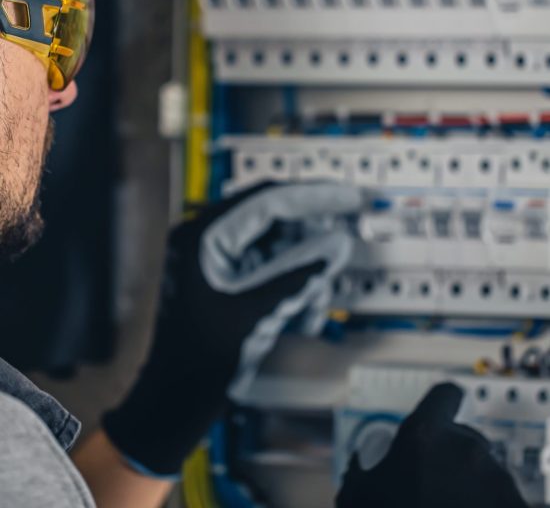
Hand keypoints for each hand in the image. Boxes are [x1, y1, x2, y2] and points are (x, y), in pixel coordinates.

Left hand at [102, 181, 360, 477]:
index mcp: (201, 235)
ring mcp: (215, 257)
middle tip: (341, 241)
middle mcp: (205, 237)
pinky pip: (268, 266)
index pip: (266, 199)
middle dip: (309, 236)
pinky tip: (303, 313)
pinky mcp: (226, 277)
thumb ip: (297, 274)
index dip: (313, 196)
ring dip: (303, 268)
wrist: (173, 402)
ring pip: (275, 244)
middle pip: (272, 218)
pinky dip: (291, 284)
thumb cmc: (196, 360)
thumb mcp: (255, 312)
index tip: (346, 196)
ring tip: (314, 301)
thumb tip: (334, 246)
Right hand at [337, 383, 527, 507]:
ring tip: (449, 504)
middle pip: (463, 435)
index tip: (437, 419)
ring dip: (468, 481)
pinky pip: (499, 493)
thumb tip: (356, 464)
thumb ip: (358, 473)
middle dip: (450, 455)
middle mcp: (464, 447)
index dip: (441, 404)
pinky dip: (486, 501)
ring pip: (482, 466)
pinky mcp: (513, 500)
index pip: (445, 394)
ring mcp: (493, 475)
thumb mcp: (361, 499)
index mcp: (424, 435)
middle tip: (433, 483)